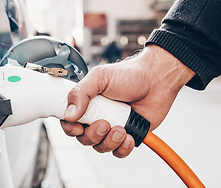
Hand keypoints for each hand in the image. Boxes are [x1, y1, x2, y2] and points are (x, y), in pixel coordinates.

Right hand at [61, 45, 194, 157]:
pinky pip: (118, 152)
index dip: (70, 128)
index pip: (69, 121)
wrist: (157, 80)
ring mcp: (111, 127)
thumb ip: (81, 92)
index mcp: (86, 103)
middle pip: (83, 138)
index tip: (78, 127)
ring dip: (110, 141)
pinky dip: (123, 148)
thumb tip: (70, 113)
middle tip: (105, 123)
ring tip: (121, 128)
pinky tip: (129, 135)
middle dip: (93, 135)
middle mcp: (96, 117)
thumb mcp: (100, 77)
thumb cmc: (129, 75)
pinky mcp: (127, 135)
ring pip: (100, 147)